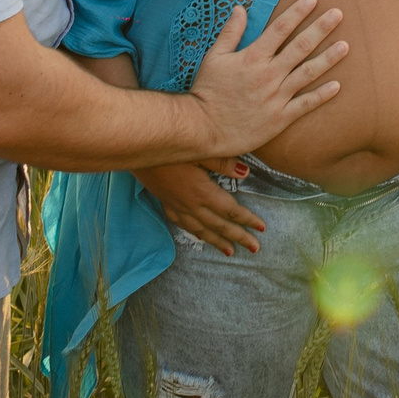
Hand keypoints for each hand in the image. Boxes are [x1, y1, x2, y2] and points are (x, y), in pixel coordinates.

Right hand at [136, 161, 265, 255]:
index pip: (230, 211)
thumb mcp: (199, 149)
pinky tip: (200, 235)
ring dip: (217, 241)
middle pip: (219, 226)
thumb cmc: (170, 145)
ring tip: (230, 252)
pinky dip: (196, 233)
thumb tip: (245, 173)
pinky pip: (184, 224)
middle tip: (255, 249)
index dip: (247, 220)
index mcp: (202, 193)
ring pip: (201, 229)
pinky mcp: (166, 202)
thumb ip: (222, 162)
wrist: (136, 150)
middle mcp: (190, 205)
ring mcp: (177, 206)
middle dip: (239, 237)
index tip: (262, 228)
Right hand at [186, 0, 347, 158]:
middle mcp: (268, 74)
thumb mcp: (214, 57)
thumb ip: (230, 32)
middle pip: (300, 47)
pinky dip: (322, 95)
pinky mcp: (279, 118)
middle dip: (320, 28)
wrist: (203, 127)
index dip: (297, 12)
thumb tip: (240, 8)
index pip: (280, 29)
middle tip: (338, 14)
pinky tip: (338, 85)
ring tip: (346, 46)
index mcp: (252, 57)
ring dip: (328, 58)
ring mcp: (275, 97)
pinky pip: (305, 105)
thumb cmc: (207, 91)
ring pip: (307, 74)